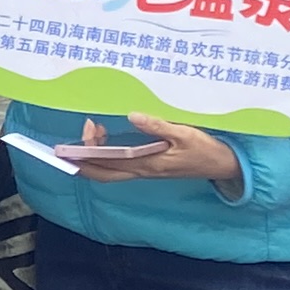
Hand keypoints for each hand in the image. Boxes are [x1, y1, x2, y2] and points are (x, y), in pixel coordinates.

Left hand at [65, 114, 243, 189]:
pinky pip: (119, 166)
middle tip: (69, 142)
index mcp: (147, 164)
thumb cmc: (203, 149)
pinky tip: (105, 139)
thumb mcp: (183, 133)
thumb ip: (157, 126)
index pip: (108, 163)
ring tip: (89, 132)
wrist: (221, 164)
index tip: (77, 138)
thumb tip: (132, 116)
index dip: (88, 154)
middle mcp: (141, 171)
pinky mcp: (148, 167)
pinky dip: (106, 155)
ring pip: (109, 171)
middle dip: (82, 161)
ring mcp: (144, 171)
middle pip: (102, 173)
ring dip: (93, 157)